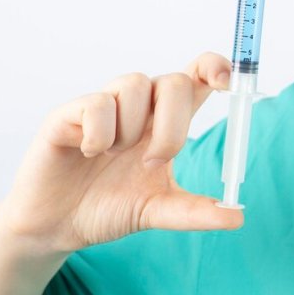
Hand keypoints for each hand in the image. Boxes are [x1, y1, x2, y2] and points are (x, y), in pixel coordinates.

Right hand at [0, 53, 240, 256]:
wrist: (56, 227)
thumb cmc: (108, 207)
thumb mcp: (158, 211)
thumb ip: (196, 211)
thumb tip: (237, 217)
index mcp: (166, 121)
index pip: (197, 75)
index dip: (215, 67)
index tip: (226, 82)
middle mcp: (140, 107)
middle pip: (174, 81)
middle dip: (174, 124)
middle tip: (156, 160)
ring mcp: (105, 107)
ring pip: (135, 84)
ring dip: (132, 129)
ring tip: (114, 157)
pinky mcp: (69, 114)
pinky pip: (97, 104)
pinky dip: (100, 134)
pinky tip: (88, 154)